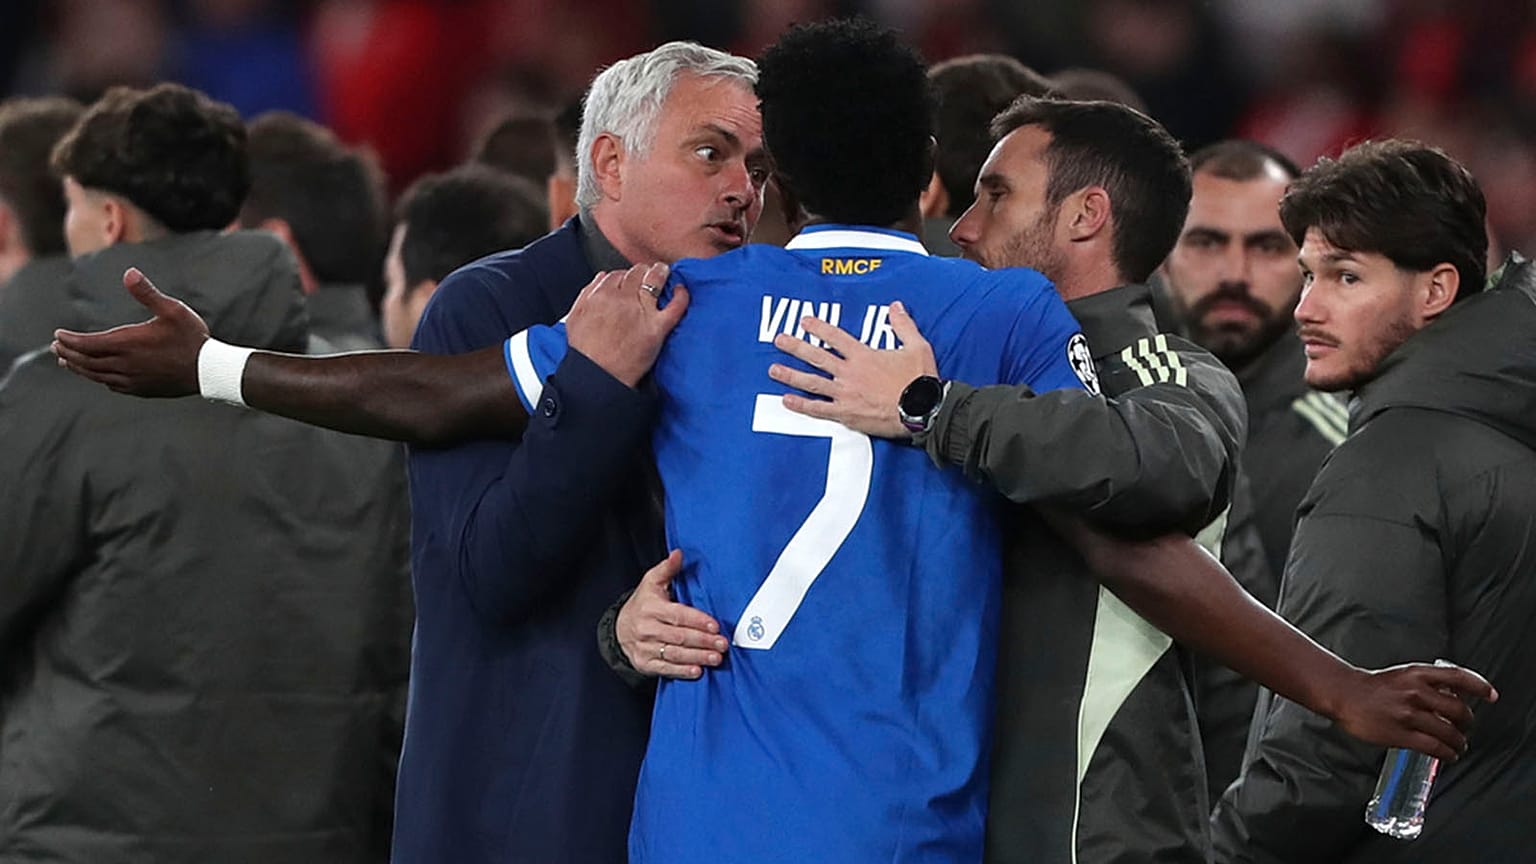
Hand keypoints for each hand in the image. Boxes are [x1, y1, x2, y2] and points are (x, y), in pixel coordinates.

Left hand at [52, 268, 208, 396]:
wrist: (208, 370)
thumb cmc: (191, 338)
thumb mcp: (172, 309)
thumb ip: (147, 293)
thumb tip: (129, 273)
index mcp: (127, 343)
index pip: (87, 343)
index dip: (69, 339)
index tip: (57, 334)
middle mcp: (124, 364)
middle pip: (85, 360)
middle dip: (68, 352)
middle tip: (57, 346)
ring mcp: (132, 379)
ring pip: (95, 375)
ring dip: (78, 367)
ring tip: (67, 361)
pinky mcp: (141, 389)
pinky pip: (112, 384)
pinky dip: (98, 378)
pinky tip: (97, 375)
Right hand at [567, 262, 688, 387]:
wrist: (598, 375)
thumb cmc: (585, 353)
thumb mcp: (575, 318)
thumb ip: (585, 295)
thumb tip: (600, 279)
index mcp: (601, 296)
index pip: (617, 274)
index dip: (624, 276)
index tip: (628, 280)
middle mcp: (622, 300)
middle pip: (636, 274)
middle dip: (642, 271)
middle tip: (647, 273)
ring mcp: (641, 312)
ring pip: (654, 281)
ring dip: (660, 273)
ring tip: (664, 272)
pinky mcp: (657, 328)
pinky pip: (675, 306)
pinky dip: (681, 296)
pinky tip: (681, 290)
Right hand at [617, 550, 727, 679]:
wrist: (619, 628)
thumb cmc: (643, 603)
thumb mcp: (650, 582)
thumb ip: (667, 569)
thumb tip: (678, 554)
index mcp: (650, 608)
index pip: (678, 615)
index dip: (697, 621)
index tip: (715, 625)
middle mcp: (647, 629)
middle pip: (679, 636)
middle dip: (703, 641)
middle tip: (722, 644)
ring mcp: (645, 648)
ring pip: (674, 654)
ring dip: (697, 657)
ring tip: (716, 658)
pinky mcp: (645, 663)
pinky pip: (665, 668)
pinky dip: (682, 671)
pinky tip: (697, 671)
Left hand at [768, 300, 937, 437]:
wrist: (923, 410)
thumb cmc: (921, 380)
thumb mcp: (916, 346)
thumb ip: (903, 325)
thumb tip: (896, 306)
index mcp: (864, 355)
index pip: (835, 337)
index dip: (818, 327)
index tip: (804, 321)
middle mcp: (850, 373)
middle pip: (816, 357)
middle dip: (795, 347)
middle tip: (779, 340)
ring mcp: (845, 393)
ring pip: (812, 382)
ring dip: (791, 375)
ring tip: (774, 370)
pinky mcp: (846, 413)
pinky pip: (818, 409)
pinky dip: (801, 405)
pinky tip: (786, 401)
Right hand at [1331, 662, 1497, 760]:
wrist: (1345, 694)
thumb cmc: (1374, 687)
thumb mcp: (1404, 675)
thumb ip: (1428, 683)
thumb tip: (1455, 696)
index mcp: (1418, 674)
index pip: (1458, 677)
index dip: (1479, 687)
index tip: (1490, 696)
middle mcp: (1415, 692)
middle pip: (1458, 710)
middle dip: (1468, 723)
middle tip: (1466, 728)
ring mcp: (1408, 714)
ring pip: (1449, 732)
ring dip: (1459, 742)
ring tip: (1458, 746)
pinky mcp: (1401, 734)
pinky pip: (1434, 747)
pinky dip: (1447, 753)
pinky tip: (1447, 754)